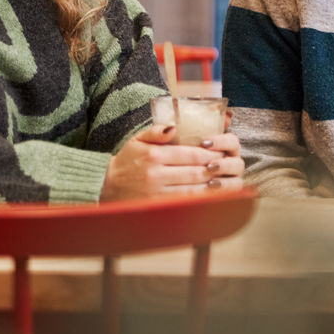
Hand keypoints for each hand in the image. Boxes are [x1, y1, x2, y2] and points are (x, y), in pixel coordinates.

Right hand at [101, 122, 244, 200]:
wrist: (105, 185)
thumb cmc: (126, 160)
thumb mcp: (137, 139)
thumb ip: (156, 131)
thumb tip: (174, 126)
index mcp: (154, 155)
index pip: (190, 154)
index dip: (210, 154)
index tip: (222, 153)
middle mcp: (156, 175)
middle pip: (194, 173)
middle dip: (214, 170)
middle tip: (228, 167)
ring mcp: (156, 193)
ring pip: (192, 191)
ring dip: (211, 187)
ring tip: (225, 182)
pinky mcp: (156, 206)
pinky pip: (182, 205)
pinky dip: (198, 202)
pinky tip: (210, 198)